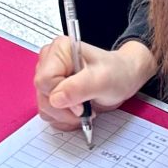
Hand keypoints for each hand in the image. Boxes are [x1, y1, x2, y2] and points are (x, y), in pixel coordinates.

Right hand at [33, 37, 157, 130]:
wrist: (124, 79)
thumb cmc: (117, 73)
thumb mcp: (102, 80)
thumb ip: (78, 88)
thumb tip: (56, 99)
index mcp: (60, 50)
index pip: (45, 80)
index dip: (62, 96)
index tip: (82, 104)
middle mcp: (50, 61)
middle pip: (42, 94)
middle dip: (64, 109)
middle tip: (85, 109)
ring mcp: (50, 77)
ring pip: (44, 106)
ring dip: (64, 115)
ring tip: (85, 110)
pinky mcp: (52, 91)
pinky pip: (48, 112)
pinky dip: (64, 118)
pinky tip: (78, 113)